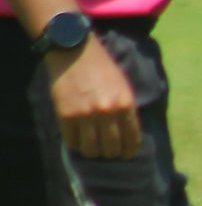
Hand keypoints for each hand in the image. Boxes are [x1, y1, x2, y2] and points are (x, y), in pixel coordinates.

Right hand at [46, 36, 140, 158]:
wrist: (75, 52)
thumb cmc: (102, 69)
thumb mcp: (124, 87)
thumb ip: (126, 111)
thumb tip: (128, 136)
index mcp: (126, 105)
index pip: (132, 139)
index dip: (129, 151)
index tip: (126, 154)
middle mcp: (107, 112)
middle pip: (112, 149)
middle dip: (111, 153)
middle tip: (107, 150)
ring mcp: (85, 115)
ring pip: (91, 150)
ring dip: (93, 151)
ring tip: (92, 147)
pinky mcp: (66, 115)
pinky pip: (72, 142)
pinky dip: (76, 144)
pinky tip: (78, 138)